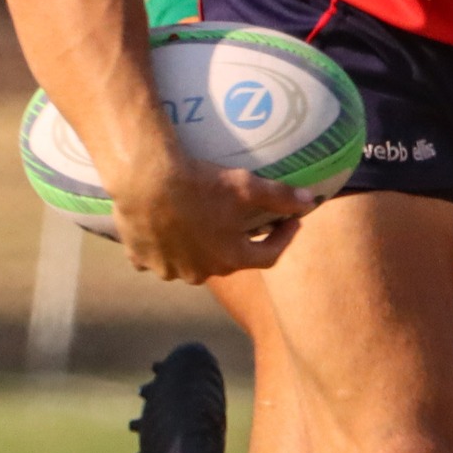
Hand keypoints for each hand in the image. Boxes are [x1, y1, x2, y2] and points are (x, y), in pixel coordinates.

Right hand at [109, 158, 316, 281]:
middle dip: (238, 242)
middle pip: (228, 259)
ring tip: (201, 223)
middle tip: (242, 219)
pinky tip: (165, 228)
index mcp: (231, 258)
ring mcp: (168, 270)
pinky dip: (165, 246)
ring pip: (190, 261)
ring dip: (199, 248)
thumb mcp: (246, 187)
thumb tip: (311, 202)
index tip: (291, 222)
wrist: (145, 180)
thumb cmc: (200, 184)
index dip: (284, 238)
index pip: (269, 256)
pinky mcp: (141, 259)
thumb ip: (281, 197)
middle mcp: (201, 272)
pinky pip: (157, 257)